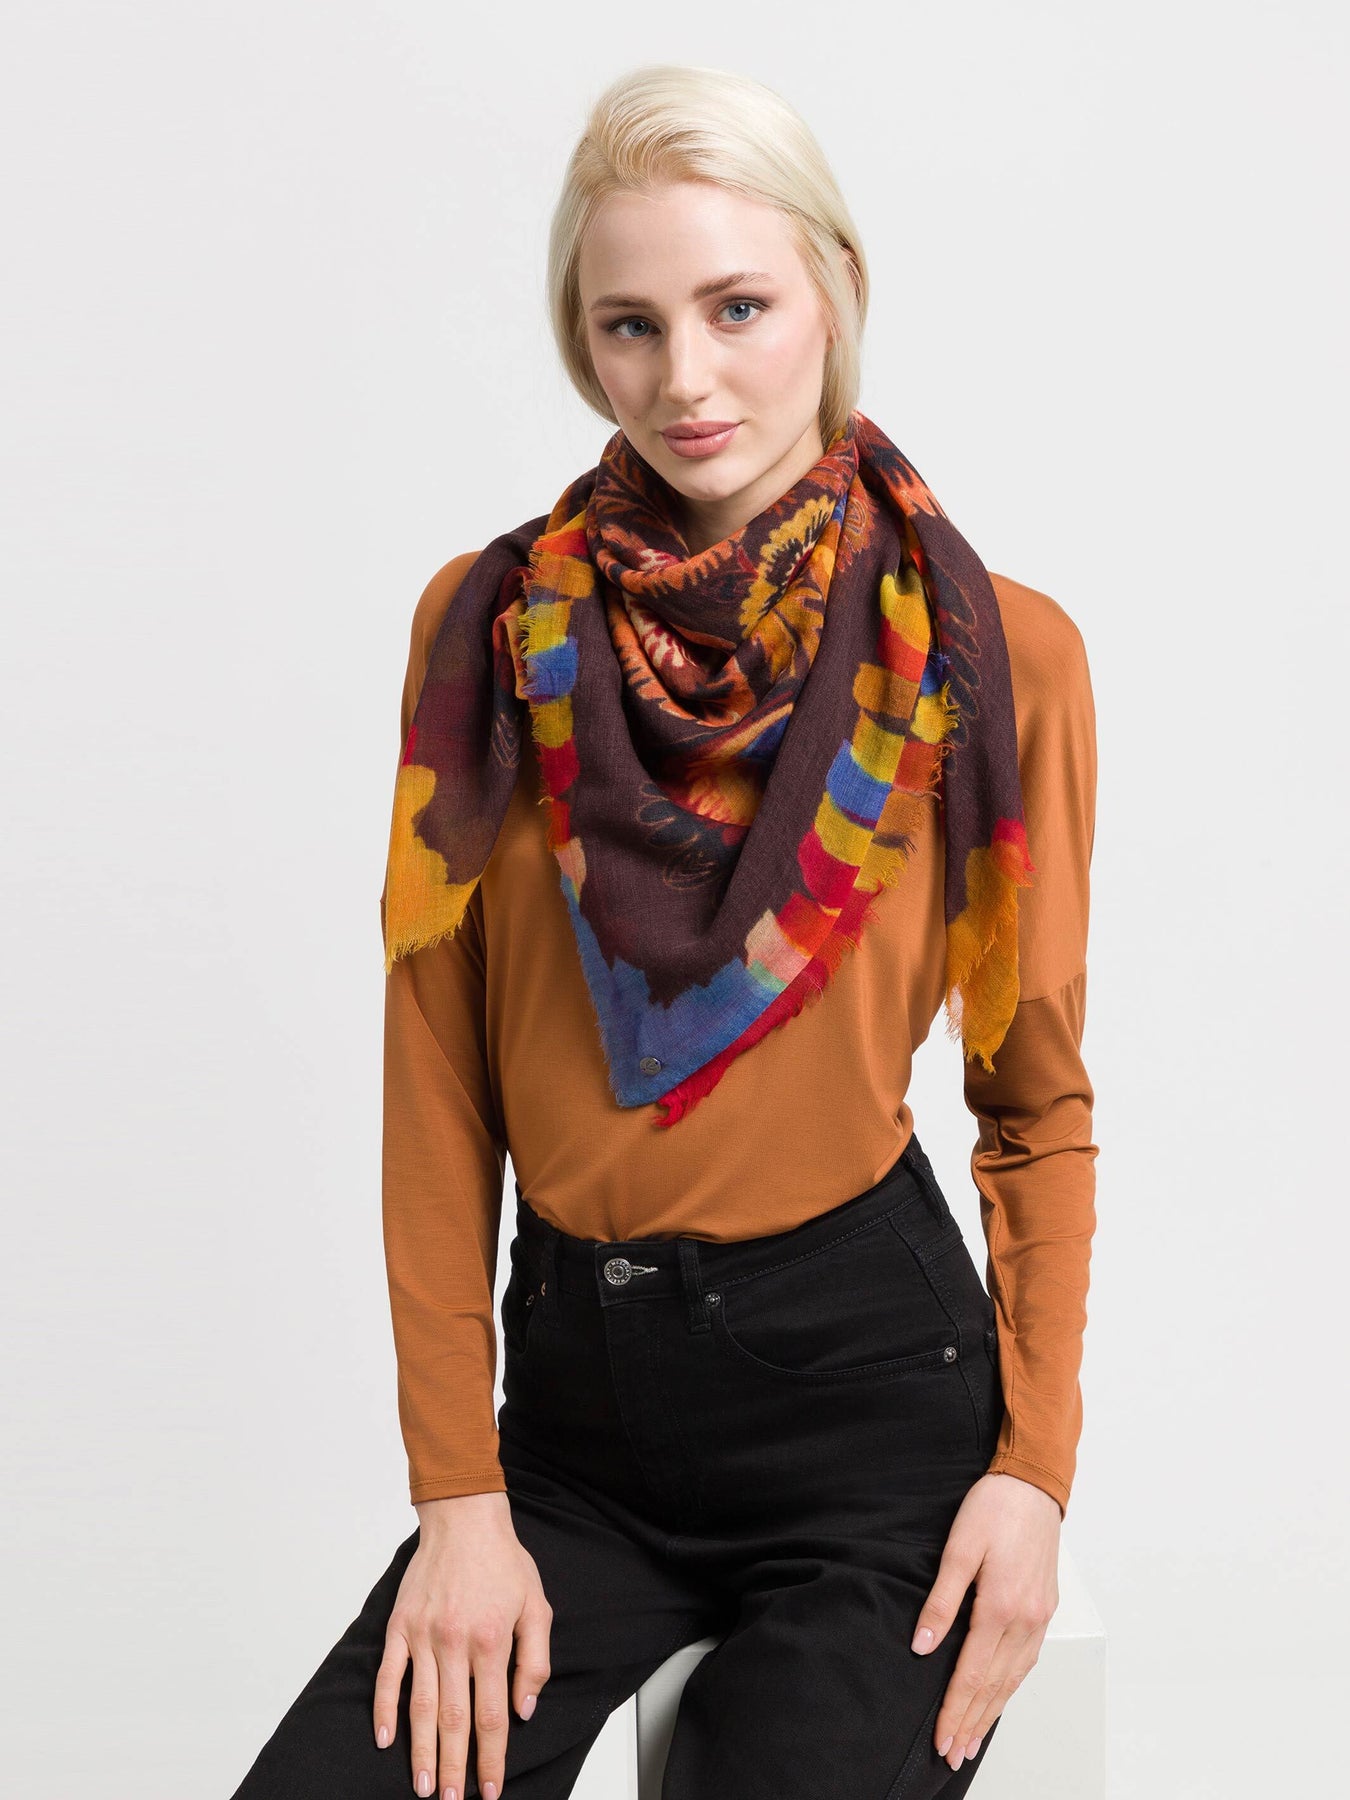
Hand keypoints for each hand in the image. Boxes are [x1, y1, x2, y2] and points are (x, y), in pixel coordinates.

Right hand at [372, 1491, 552, 1799]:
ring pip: (420, 1706)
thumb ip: (534, 1661)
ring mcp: (423, 1636)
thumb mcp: (537, 1606)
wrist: (465, 1519)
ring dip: (420, 1751)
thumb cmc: (503, 1561)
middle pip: (453, 1720)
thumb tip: (524, 1709)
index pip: (492, 1716)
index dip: (492, 1757)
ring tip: (422, 1786)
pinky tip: (385, 1739)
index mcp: (492, 1642)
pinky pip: (388, 1675)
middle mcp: (455, 1643)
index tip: (489, 1790)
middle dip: (453, 1767)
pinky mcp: (400, 1626)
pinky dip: (384, 1709)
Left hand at [910, 1471, 1060, 1772]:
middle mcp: (1026, 1620)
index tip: (940, 1739)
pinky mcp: (1044, 1609)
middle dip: (971, 1723)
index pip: (972, 1673)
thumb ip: (941, 1600)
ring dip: (991, 1712)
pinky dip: (1011, 1687)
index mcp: (1001, 1607)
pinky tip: (999, 1698)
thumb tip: (922, 1645)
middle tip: (953, 1755)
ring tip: (973, 1739)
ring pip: (1014, 1678)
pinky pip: (1027, 1660)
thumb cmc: (994, 1508)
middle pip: (994, 1685)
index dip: (954, 1709)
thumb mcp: (959, 1548)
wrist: (1033, 1485)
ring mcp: (1039, 1617)